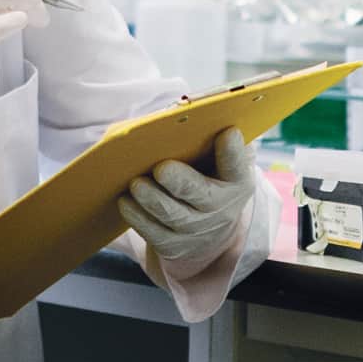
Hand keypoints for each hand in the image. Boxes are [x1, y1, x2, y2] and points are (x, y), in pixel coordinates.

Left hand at [121, 124, 252, 270]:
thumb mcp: (218, 160)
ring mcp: (197, 230)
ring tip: (135, 184)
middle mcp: (221, 208)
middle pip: (201, 196)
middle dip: (181, 182)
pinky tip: (125, 202)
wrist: (209, 227)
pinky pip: (154, 233)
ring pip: (173, 216)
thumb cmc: (208, 177)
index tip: (227, 132)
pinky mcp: (174, 245)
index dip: (233, 150)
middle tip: (161, 168)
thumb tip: (182, 115)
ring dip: (152, 200)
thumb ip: (209, 139)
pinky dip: (138, 218)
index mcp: (235, 180)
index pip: (237, 164)